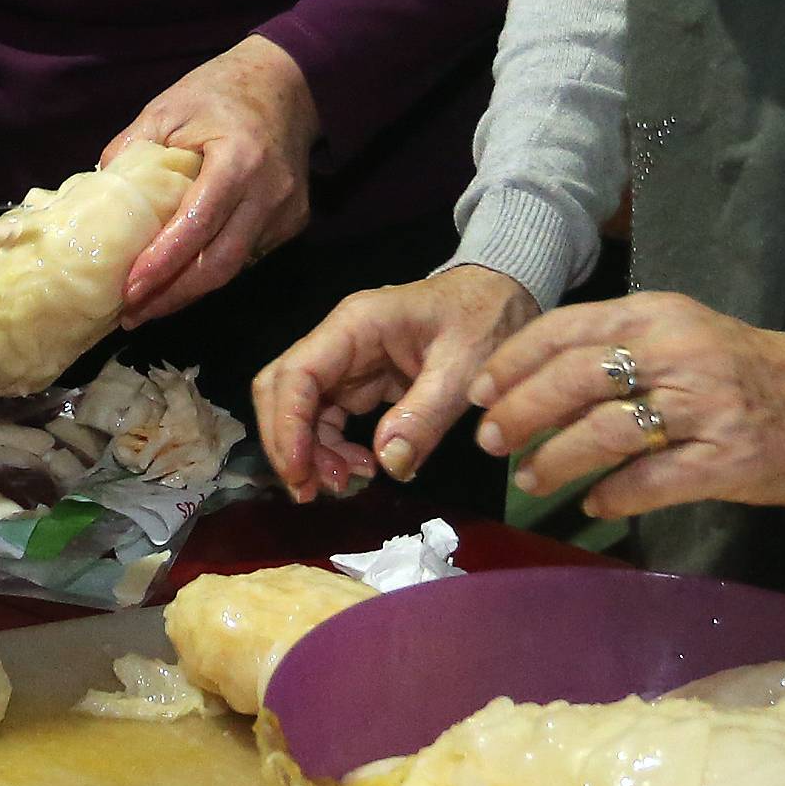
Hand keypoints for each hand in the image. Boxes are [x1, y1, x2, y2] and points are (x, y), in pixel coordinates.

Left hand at [112, 37, 319, 324]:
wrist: (288, 82)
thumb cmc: (220, 90)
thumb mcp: (167, 108)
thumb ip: (131, 150)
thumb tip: (97, 196)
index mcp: (238, 160)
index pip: (198, 225)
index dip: (162, 264)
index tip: (126, 291)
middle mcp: (269, 193)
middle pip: (220, 264)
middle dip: (172, 296)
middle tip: (131, 316)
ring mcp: (287, 212)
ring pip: (235, 268)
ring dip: (189, 291)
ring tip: (147, 306)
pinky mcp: (294, 222)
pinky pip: (248, 257)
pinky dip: (212, 271)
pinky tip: (182, 278)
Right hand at [253, 265, 537, 503]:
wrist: (501, 294)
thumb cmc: (484, 320)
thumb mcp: (465, 369)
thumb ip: (425, 415)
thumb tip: (387, 465)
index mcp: (356, 325)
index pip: (297, 373)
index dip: (287, 426)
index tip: (299, 474)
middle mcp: (340, 340)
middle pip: (283, 389)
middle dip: (288, 442)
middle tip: (312, 490)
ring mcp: (347, 361)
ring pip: (301, 407)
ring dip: (310, 451)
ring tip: (346, 484)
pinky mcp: (360, 381)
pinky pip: (328, 417)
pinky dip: (333, 448)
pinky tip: (364, 468)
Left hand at [470, 293, 784, 520]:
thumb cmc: (746, 369)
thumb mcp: (682, 333)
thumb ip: (618, 346)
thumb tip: (532, 379)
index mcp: (658, 315)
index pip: (566, 329)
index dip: (513, 361)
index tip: (479, 391)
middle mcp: (677, 352)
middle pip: (575, 378)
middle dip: (521, 410)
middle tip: (491, 441)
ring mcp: (705, 407)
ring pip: (607, 431)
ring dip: (558, 458)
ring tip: (531, 479)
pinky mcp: (727, 460)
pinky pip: (653, 480)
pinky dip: (614, 496)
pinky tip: (594, 506)